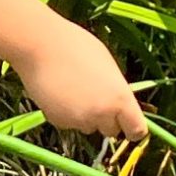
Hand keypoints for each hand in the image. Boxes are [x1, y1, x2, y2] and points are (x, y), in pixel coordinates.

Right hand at [17, 20, 146, 137]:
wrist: (39, 45)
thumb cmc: (76, 46)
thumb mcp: (107, 65)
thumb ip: (116, 89)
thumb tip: (118, 103)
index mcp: (120, 99)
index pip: (136, 130)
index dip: (133, 128)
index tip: (129, 125)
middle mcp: (102, 114)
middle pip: (112, 131)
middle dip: (107, 120)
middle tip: (96, 97)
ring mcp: (79, 120)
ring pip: (89, 127)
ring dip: (86, 116)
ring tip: (74, 88)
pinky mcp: (58, 121)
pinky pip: (69, 123)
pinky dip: (66, 114)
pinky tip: (60, 92)